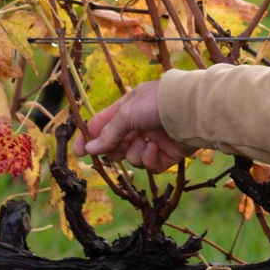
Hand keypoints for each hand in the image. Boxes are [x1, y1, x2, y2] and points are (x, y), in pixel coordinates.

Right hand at [73, 82, 187, 170]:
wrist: (191, 111)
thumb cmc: (157, 104)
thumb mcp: (127, 113)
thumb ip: (109, 133)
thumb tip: (90, 149)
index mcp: (129, 108)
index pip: (103, 125)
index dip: (90, 138)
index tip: (79, 153)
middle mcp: (140, 125)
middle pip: (116, 145)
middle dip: (115, 149)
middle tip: (118, 148)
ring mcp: (153, 140)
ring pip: (131, 157)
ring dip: (135, 152)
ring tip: (146, 144)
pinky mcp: (166, 155)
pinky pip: (149, 165)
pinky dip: (149, 159)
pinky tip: (156, 149)